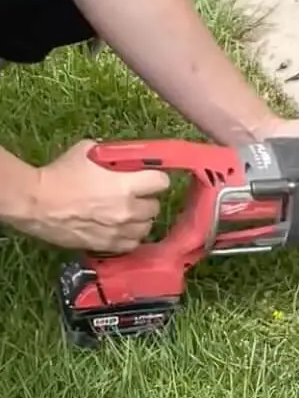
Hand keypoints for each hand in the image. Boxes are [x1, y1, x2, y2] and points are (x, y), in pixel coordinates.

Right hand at [21, 139, 169, 253]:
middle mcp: (128, 210)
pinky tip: (119, 228)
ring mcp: (119, 231)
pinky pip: (132, 243)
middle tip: (133, 195)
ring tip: (125, 213)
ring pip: (146, 227)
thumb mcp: (88, 151)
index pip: (162, 183)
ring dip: (139, 219)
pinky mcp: (108, 246)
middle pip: (155, 206)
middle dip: (146, 199)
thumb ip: (112, 155)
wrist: (36, 203)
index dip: (155, 178)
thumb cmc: (60, 173)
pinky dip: (129, 236)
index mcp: (127, 185)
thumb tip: (125, 157)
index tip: (148, 177)